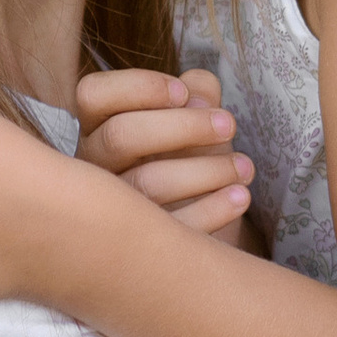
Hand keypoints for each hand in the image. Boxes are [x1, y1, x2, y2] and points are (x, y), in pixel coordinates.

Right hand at [75, 66, 253, 239]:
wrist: (198, 217)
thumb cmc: (188, 156)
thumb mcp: (193, 118)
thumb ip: (197, 92)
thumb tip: (199, 97)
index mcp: (98, 127)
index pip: (93, 94)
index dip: (138, 87)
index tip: (183, 92)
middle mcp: (92, 167)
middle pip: (120, 136)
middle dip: (184, 126)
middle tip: (229, 125)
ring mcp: (108, 211)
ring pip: (146, 184)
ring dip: (206, 170)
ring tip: (244, 167)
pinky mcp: (135, 249)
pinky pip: (170, 228)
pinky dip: (212, 210)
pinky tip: (240, 197)